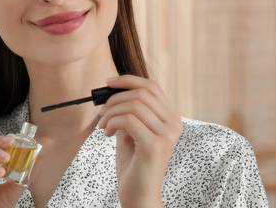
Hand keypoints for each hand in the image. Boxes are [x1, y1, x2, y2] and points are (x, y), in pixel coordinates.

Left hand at [98, 75, 182, 207]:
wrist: (139, 195)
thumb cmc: (134, 164)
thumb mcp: (132, 131)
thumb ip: (129, 111)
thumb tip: (113, 90)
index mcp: (171, 119)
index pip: (152, 87)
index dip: (128, 80)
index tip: (107, 82)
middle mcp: (174, 124)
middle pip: (142, 93)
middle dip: (115, 99)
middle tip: (102, 113)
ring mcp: (167, 135)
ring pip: (133, 105)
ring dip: (111, 113)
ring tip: (104, 126)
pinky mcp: (155, 145)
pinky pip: (128, 121)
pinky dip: (112, 123)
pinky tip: (108, 134)